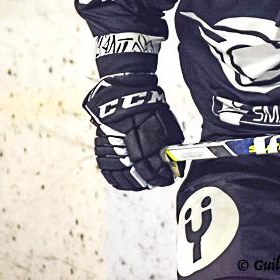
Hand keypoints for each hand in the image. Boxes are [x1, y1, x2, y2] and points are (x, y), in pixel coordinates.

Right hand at [83, 74, 183, 190]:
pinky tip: (124, 181)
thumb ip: (171, 149)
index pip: (158, 172)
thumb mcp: (168, 127)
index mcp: (149, 145)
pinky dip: (116, 179)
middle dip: (152, 181)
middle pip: (141, 176)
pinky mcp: (103, 149)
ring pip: (124, 177)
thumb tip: (176, 165)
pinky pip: (108, 171)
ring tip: (142, 184)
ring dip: (134, 183)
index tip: (168, 180)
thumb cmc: (150, 109)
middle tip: (157, 182)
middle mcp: (131, 150)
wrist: (127, 95)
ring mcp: (115, 151)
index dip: (164, 178)